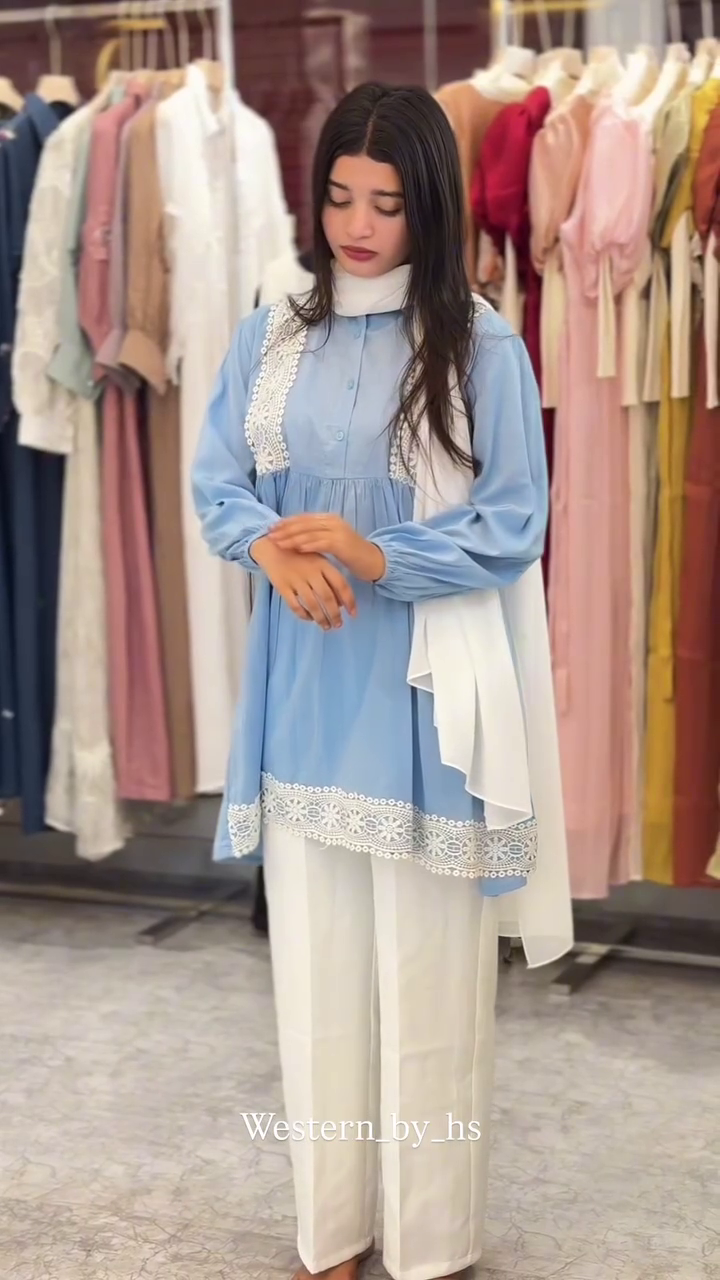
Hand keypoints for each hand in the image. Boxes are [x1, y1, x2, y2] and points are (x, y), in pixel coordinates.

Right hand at [251, 537, 355, 629]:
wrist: (272, 546)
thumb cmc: (299, 554)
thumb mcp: (318, 559)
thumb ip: (330, 577)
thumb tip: (341, 601)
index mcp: (323, 564)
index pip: (341, 584)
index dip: (349, 601)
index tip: (353, 614)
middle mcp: (311, 572)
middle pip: (327, 598)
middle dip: (335, 614)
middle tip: (338, 625)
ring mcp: (296, 580)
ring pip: (312, 604)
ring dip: (321, 618)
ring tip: (326, 627)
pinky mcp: (282, 587)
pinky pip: (295, 605)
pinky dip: (303, 615)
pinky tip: (309, 619)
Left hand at [268, 514, 385, 582]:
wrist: (373, 561)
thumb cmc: (351, 553)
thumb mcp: (331, 541)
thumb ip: (316, 536)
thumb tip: (295, 538)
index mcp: (329, 519)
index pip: (303, 518)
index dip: (287, 522)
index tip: (272, 528)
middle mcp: (333, 521)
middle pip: (304, 523)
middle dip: (285, 529)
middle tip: (270, 534)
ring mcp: (338, 531)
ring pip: (310, 532)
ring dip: (293, 537)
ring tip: (279, 542)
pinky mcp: (342, 543)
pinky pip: (322, 543)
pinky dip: (308, 544)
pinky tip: (297, 548)